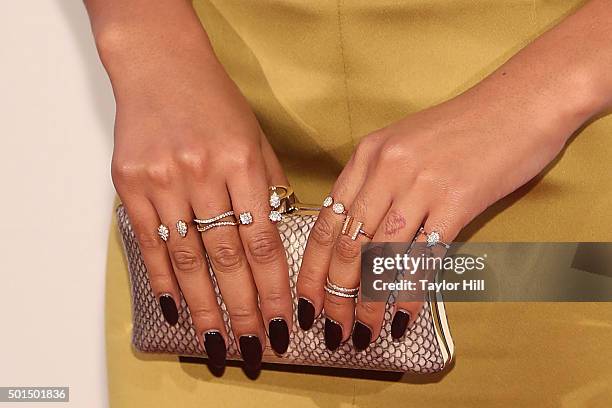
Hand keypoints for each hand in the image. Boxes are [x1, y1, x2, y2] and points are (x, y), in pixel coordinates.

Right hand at [104, 29, 291, 367]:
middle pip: (226, 258)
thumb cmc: (215, 103)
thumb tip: (282, 237)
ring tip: (215, 338)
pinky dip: (161, 279)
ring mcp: (163, 179)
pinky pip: (148, 242)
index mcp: (243, 163)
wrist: (161, 66)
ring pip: (185, 258)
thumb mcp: (257, 140)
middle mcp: (203, 173)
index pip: (263, 242)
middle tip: (251, 344)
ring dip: (202, 305)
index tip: (282, 322)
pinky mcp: (129, 183)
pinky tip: (174, 306)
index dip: (274, 289)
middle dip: (242, 309)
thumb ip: (270, 189)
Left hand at [296, 81, 576, 350]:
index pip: (326, 221)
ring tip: (361, 332)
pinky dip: (409, 292)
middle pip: (347, 244)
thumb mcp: (404, 142)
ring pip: (381, 256)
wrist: (521, 102)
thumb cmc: (462, 126)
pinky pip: (425, 257)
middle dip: (334, 294)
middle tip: (330, 328)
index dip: (311, 267)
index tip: (305, 300)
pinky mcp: (457, 201)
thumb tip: (356, 232)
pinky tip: (401, 318)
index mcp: (368, 154)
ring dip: (368, 302)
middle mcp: (386, 169)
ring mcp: (421, 185)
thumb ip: (376, 181)